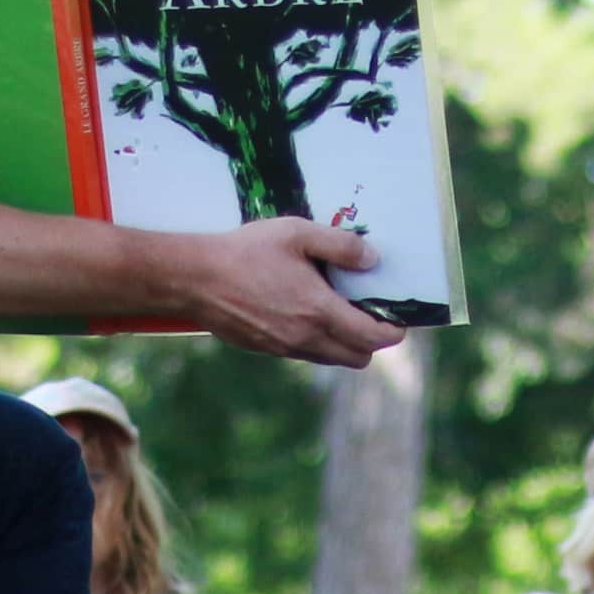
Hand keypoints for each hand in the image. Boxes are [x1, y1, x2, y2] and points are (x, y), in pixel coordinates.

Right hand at [180, 219, 408, 365]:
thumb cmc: (246, 251)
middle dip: (372, 340)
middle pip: (359, 358)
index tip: (398, 316)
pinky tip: (306, 312)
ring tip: (339, 311)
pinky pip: (307, 354)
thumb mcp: (297, 233)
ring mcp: (285, 348)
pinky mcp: (267, 350)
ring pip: (333, 360)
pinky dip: (318, 342)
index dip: (394, 330)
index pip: (373, 338)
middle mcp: (305, 338)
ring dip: (345, 343)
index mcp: (319, 311)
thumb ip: (341, 246)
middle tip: (369, 312)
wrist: (195, 279)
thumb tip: (372, 259)